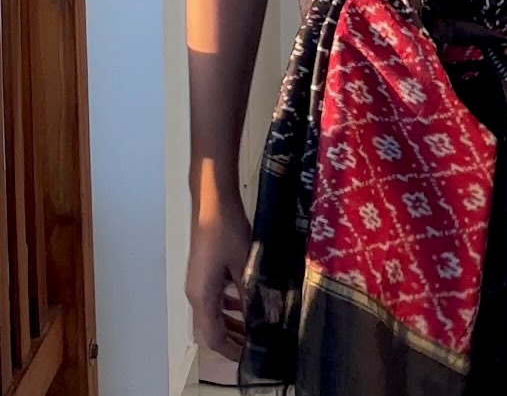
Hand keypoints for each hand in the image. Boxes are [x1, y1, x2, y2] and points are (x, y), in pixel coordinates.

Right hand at [186, 197, 251, 361]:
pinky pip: (213, 296)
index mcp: (201, 296)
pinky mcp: (202, 269)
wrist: (212, 200)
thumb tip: (259, 317)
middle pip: (210, 327)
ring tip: (252, 326)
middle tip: (254, 344)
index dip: (231, 350)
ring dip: (230, 322)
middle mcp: (195, 292)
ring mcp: (197, 280)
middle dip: (231, 338)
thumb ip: (249, 294)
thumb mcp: (243, 265)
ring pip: (212, 312)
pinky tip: (244, 300)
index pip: (213, 336)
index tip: (248, 357)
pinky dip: (227, 305)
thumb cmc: (226, 230)